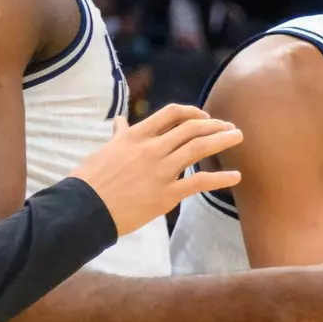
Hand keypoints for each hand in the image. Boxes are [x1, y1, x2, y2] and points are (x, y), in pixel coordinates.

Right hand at [70, 103, 243, 235]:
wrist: (84, 208)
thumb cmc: (90, 180)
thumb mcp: (104, 151)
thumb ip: (119, 135)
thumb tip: (120, 121)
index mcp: (136, 135)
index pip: (171, 113)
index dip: (193, 112)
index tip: (205, 116)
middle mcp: (152, 148)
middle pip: (192, 128)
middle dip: (215, 125)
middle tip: (230, 128)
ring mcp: (161, 170)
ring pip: (199, 148)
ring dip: (222, 140)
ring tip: (238, 138)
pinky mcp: (166, 194)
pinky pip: (199, 182)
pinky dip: (221, 178)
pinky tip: (236, 177)